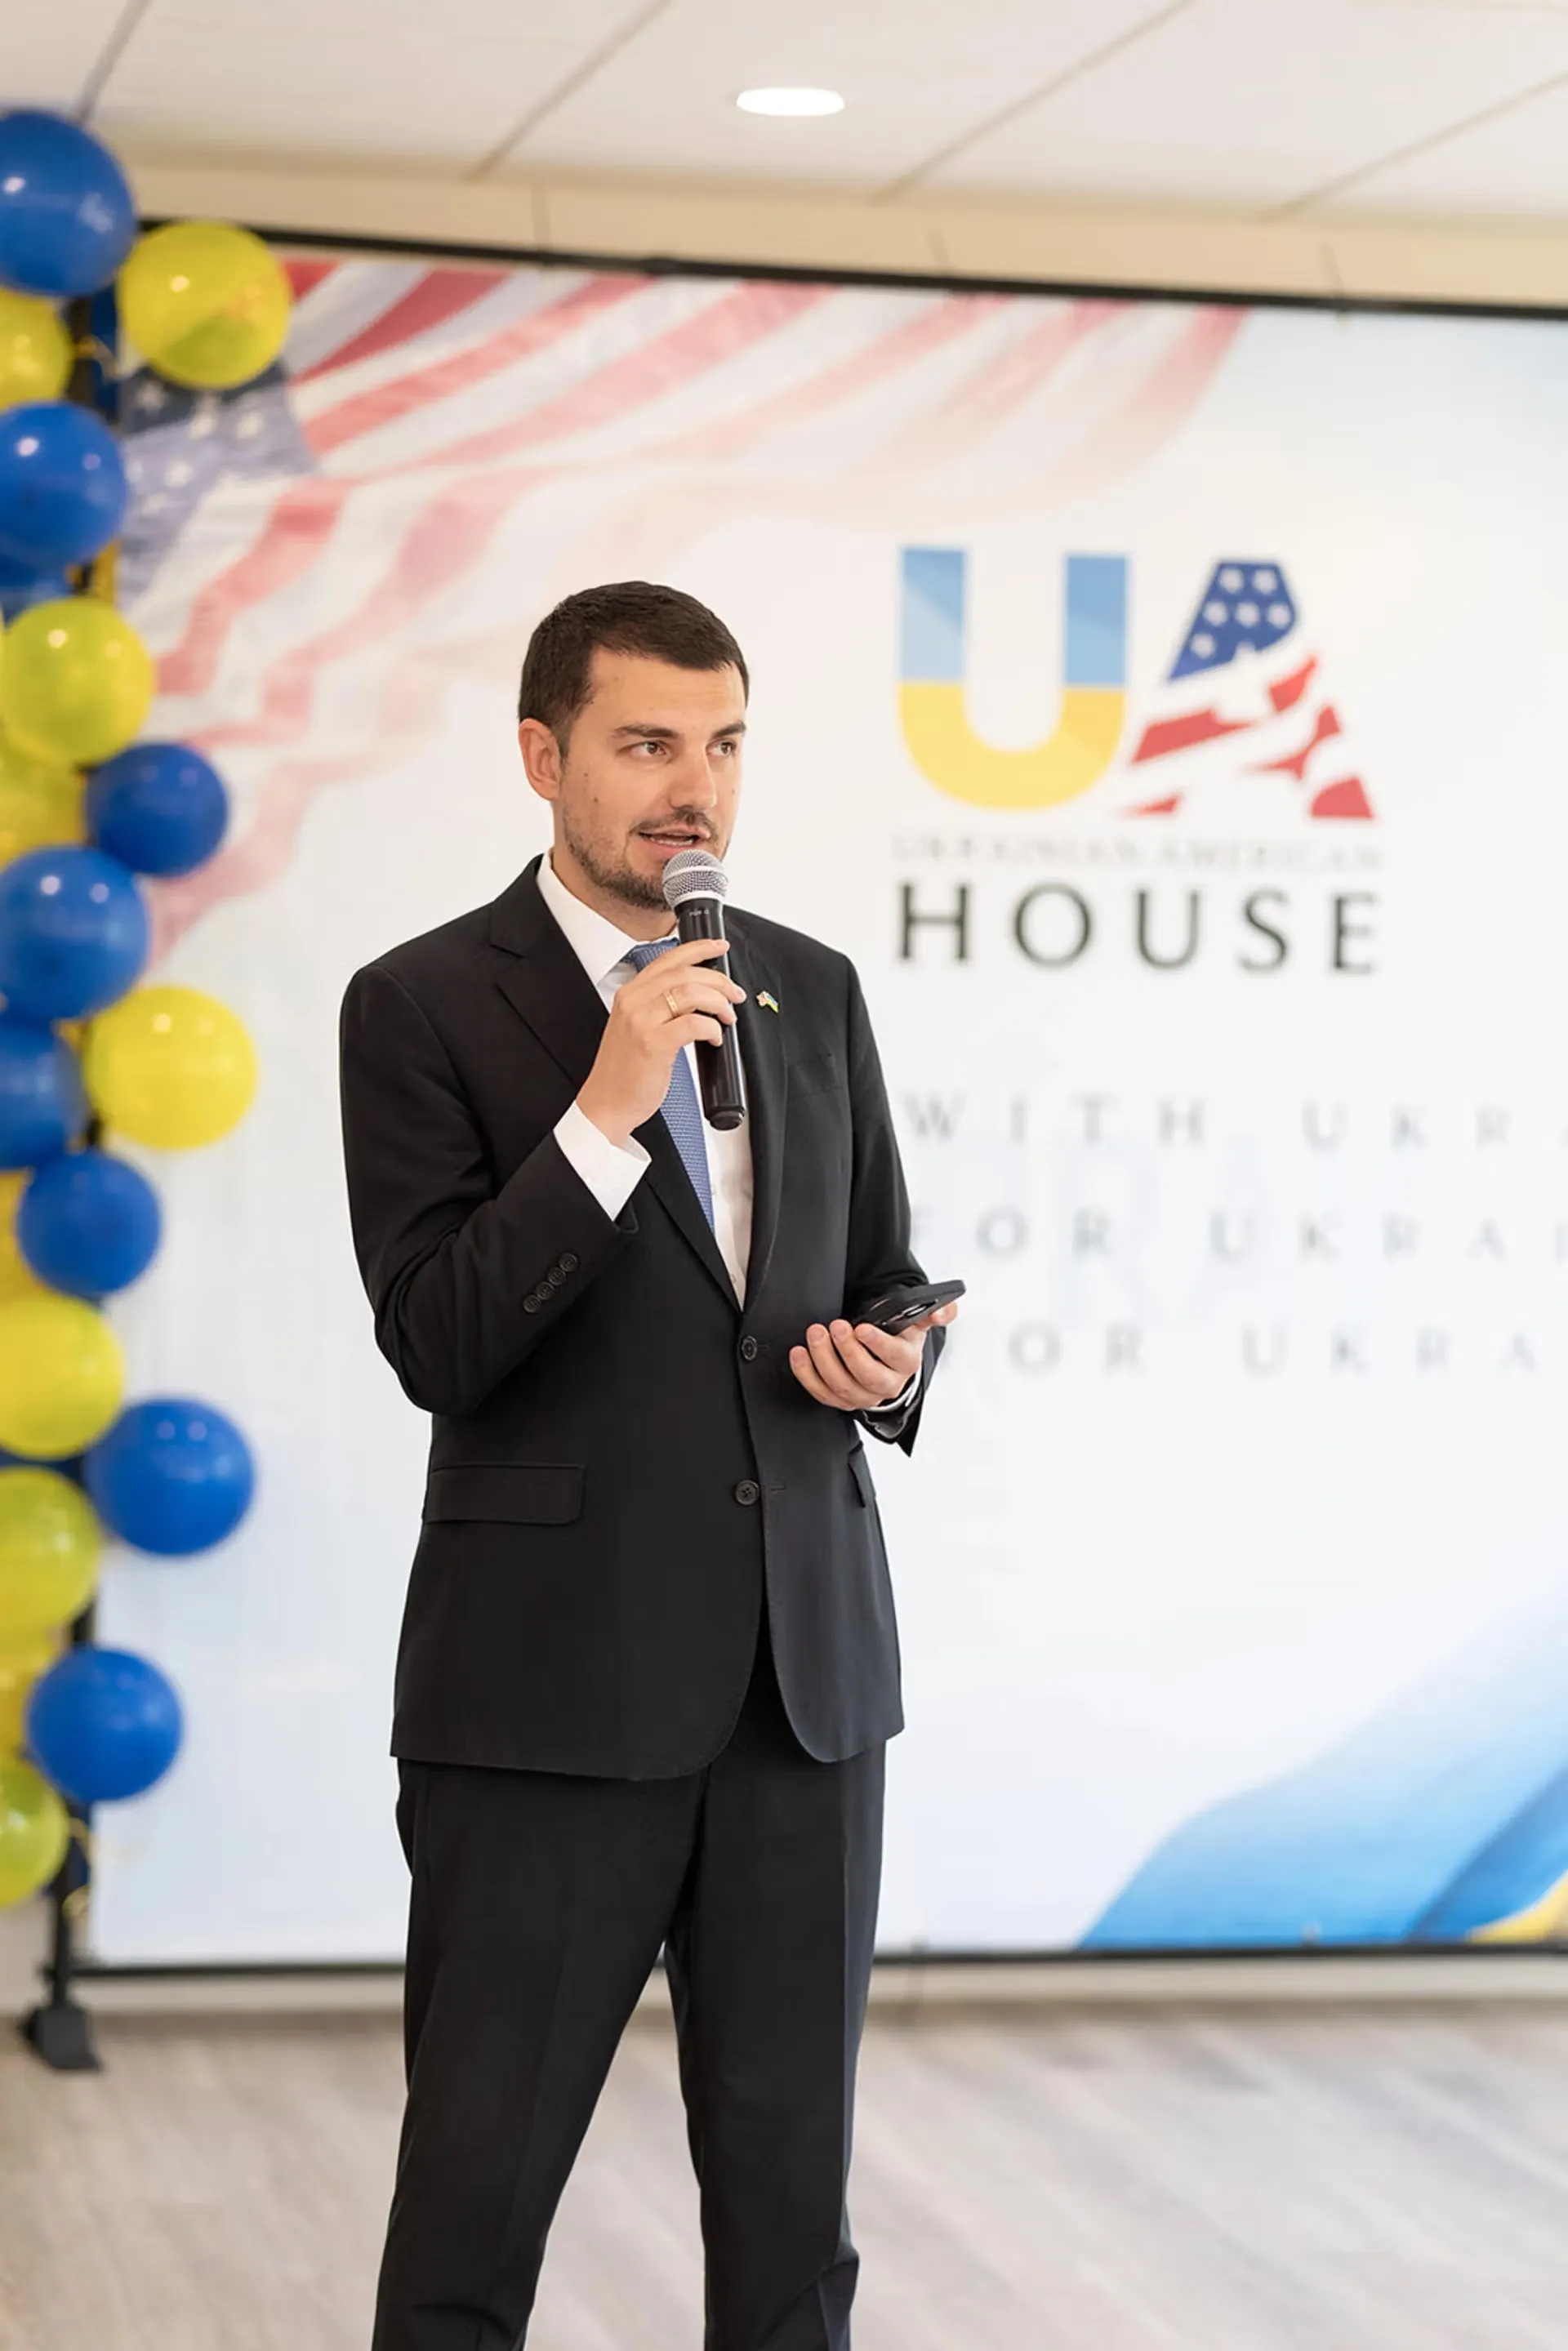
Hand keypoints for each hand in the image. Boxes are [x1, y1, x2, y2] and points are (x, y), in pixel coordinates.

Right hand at [577, 938, 745, 1146]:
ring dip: (719, 1002)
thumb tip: (699, 997)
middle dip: (718, 980)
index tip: (719, 948)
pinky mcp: (653, 1044)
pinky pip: (694, 1024)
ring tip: (728, 1016)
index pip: (668, 959)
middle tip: (735, 993)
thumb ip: (658, 1007)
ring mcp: (641, 1022)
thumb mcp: (635, 1027)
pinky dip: (712, 1028)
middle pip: (685, 973)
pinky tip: (715, 1038)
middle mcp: (633, 1002)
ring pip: (691, 993)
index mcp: (629, 994)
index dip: (699, 949)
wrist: (606, 1103)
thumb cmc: (623, 1071)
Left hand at [788, 1301, 958, 1413]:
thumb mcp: (919, 1321)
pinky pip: (822, 1394)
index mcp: (907, 1361)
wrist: (886, 1357)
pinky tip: (799, 1354)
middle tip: (834, 1327)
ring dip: (824, 1360)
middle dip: (848, 1351)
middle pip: (868, 1376)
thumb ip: (936, 1312)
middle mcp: (888, 1383)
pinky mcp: (843, 1400)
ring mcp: (863, 1395)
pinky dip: (807, 1375)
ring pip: (842, 1387)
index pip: (896, 1357)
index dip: (878, 1345)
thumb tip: (942, 1312)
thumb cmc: (899, 1336)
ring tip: (815, 1335)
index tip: (861, 1328)